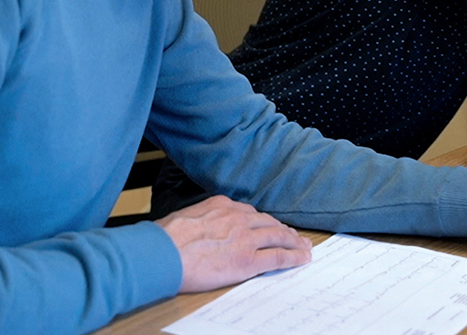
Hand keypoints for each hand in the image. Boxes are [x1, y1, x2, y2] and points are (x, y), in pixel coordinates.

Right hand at [156, 195, 311, 292]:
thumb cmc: (165, 237)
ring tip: (303, 246)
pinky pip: (278, 257)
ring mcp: (246, 239)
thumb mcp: (185, 215)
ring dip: (294, 242)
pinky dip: (294, 257)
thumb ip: (201, 218)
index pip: (250, 212)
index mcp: (222, 205)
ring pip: (279, 236)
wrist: (163, 252)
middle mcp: (238, 218)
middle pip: (268, 222)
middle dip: (282, 229)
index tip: (268, 225)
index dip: (263, 221)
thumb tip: (199, 226)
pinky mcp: (248, 260)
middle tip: (293, 236)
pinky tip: (302, 258)